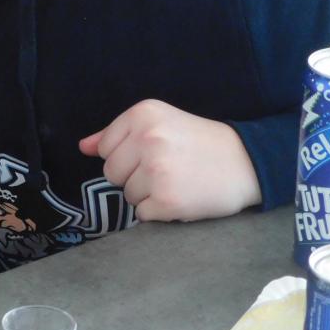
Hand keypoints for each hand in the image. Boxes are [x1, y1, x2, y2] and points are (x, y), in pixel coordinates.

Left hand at [77, 99, 260, 221]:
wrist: (247, 162)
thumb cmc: (198, 142)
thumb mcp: (159, 122)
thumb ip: (116, 134)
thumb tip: (83, 147)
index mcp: (142, 115)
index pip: (104, 148)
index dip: (125, 156)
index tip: (151, 153)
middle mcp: (147, 139)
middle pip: (111, 173)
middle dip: (133, 176)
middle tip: (165, 169)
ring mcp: (156, 171)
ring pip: (126, 194)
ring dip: (147, 194)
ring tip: (176, 181)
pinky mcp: (167, 201)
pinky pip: (142, 214)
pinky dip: (158, 211)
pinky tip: (180, 196)